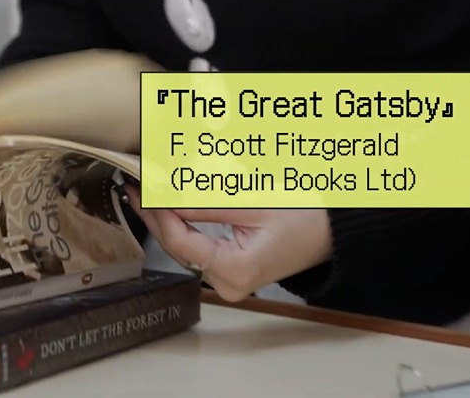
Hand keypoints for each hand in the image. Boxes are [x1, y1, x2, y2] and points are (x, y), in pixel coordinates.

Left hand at [125, 186, 333, 301]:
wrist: (333, 232)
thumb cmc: (304, 217)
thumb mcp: (252, 203)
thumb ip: (205, 203)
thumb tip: (166, 196)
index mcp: (235, 270)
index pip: (179, 241)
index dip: (156, 213)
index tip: (141, 186)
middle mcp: (228, 284)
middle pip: (178, 247)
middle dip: (156, 214)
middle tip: (137, 184)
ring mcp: (229, 281)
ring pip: (184, 248)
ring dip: (167, 220)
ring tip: (148, 192)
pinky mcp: (230, 272)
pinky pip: (197, 249)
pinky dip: (183, 227)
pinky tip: (170, 208)